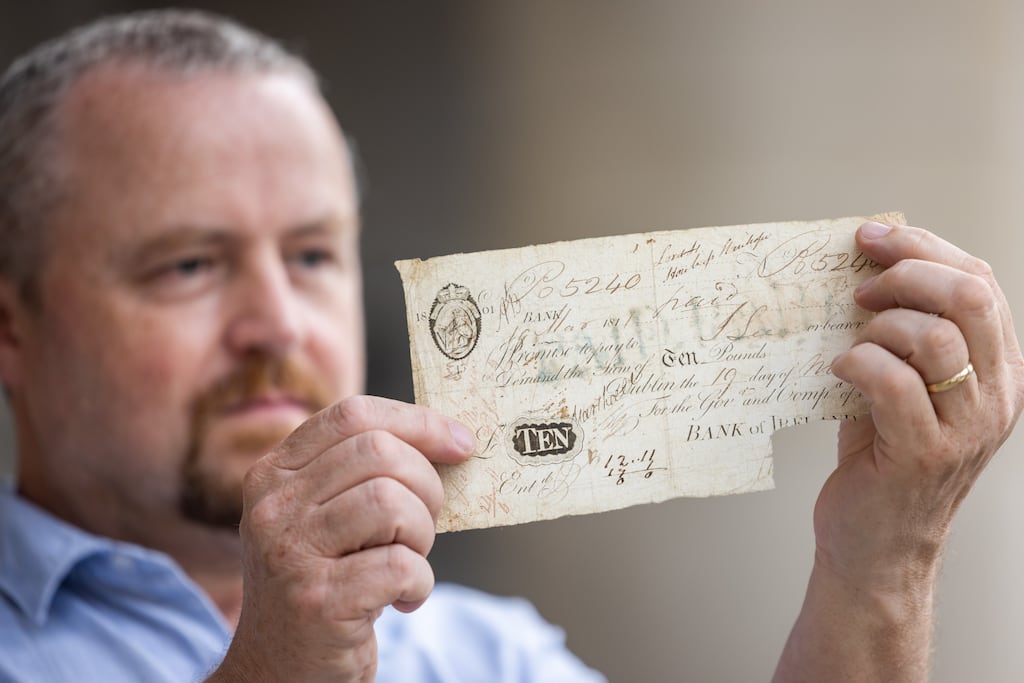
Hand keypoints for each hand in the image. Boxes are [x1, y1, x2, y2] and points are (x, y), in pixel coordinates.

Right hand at [210, 396, 474, 682]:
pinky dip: (419, 583)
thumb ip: (362, 476)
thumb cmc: (322, 583)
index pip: (353, 415)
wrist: (279, 671)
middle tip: (424, 525)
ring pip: (391, 503)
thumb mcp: (323, 517)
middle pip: (380, 453)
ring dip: (421, 535)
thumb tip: (450, 440)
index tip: (461, 442)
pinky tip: (402, 600)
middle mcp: (273, 506)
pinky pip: (401, 565)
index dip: (417, 422)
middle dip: (426, 486)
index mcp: (274, 473)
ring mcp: (290, 553)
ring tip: (408, 562)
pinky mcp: (317, 601)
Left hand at [820, 222, 1023, 590]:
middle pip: (968, 296)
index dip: (925, 246)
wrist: (877, 544)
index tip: (871, 236)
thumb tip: (866, 263)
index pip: (981, 281)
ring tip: (850, 342)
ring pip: (932, 336)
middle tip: (857, 287)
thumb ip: (901, 332)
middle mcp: (996, 395)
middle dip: (904, 273)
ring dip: (877, 325)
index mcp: (998, 368)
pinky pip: (891, 381)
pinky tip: (837, 372)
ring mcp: (965, 427)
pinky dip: (856, 363)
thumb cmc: (881, 456)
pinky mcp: (924, 453)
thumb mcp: (903, 384)